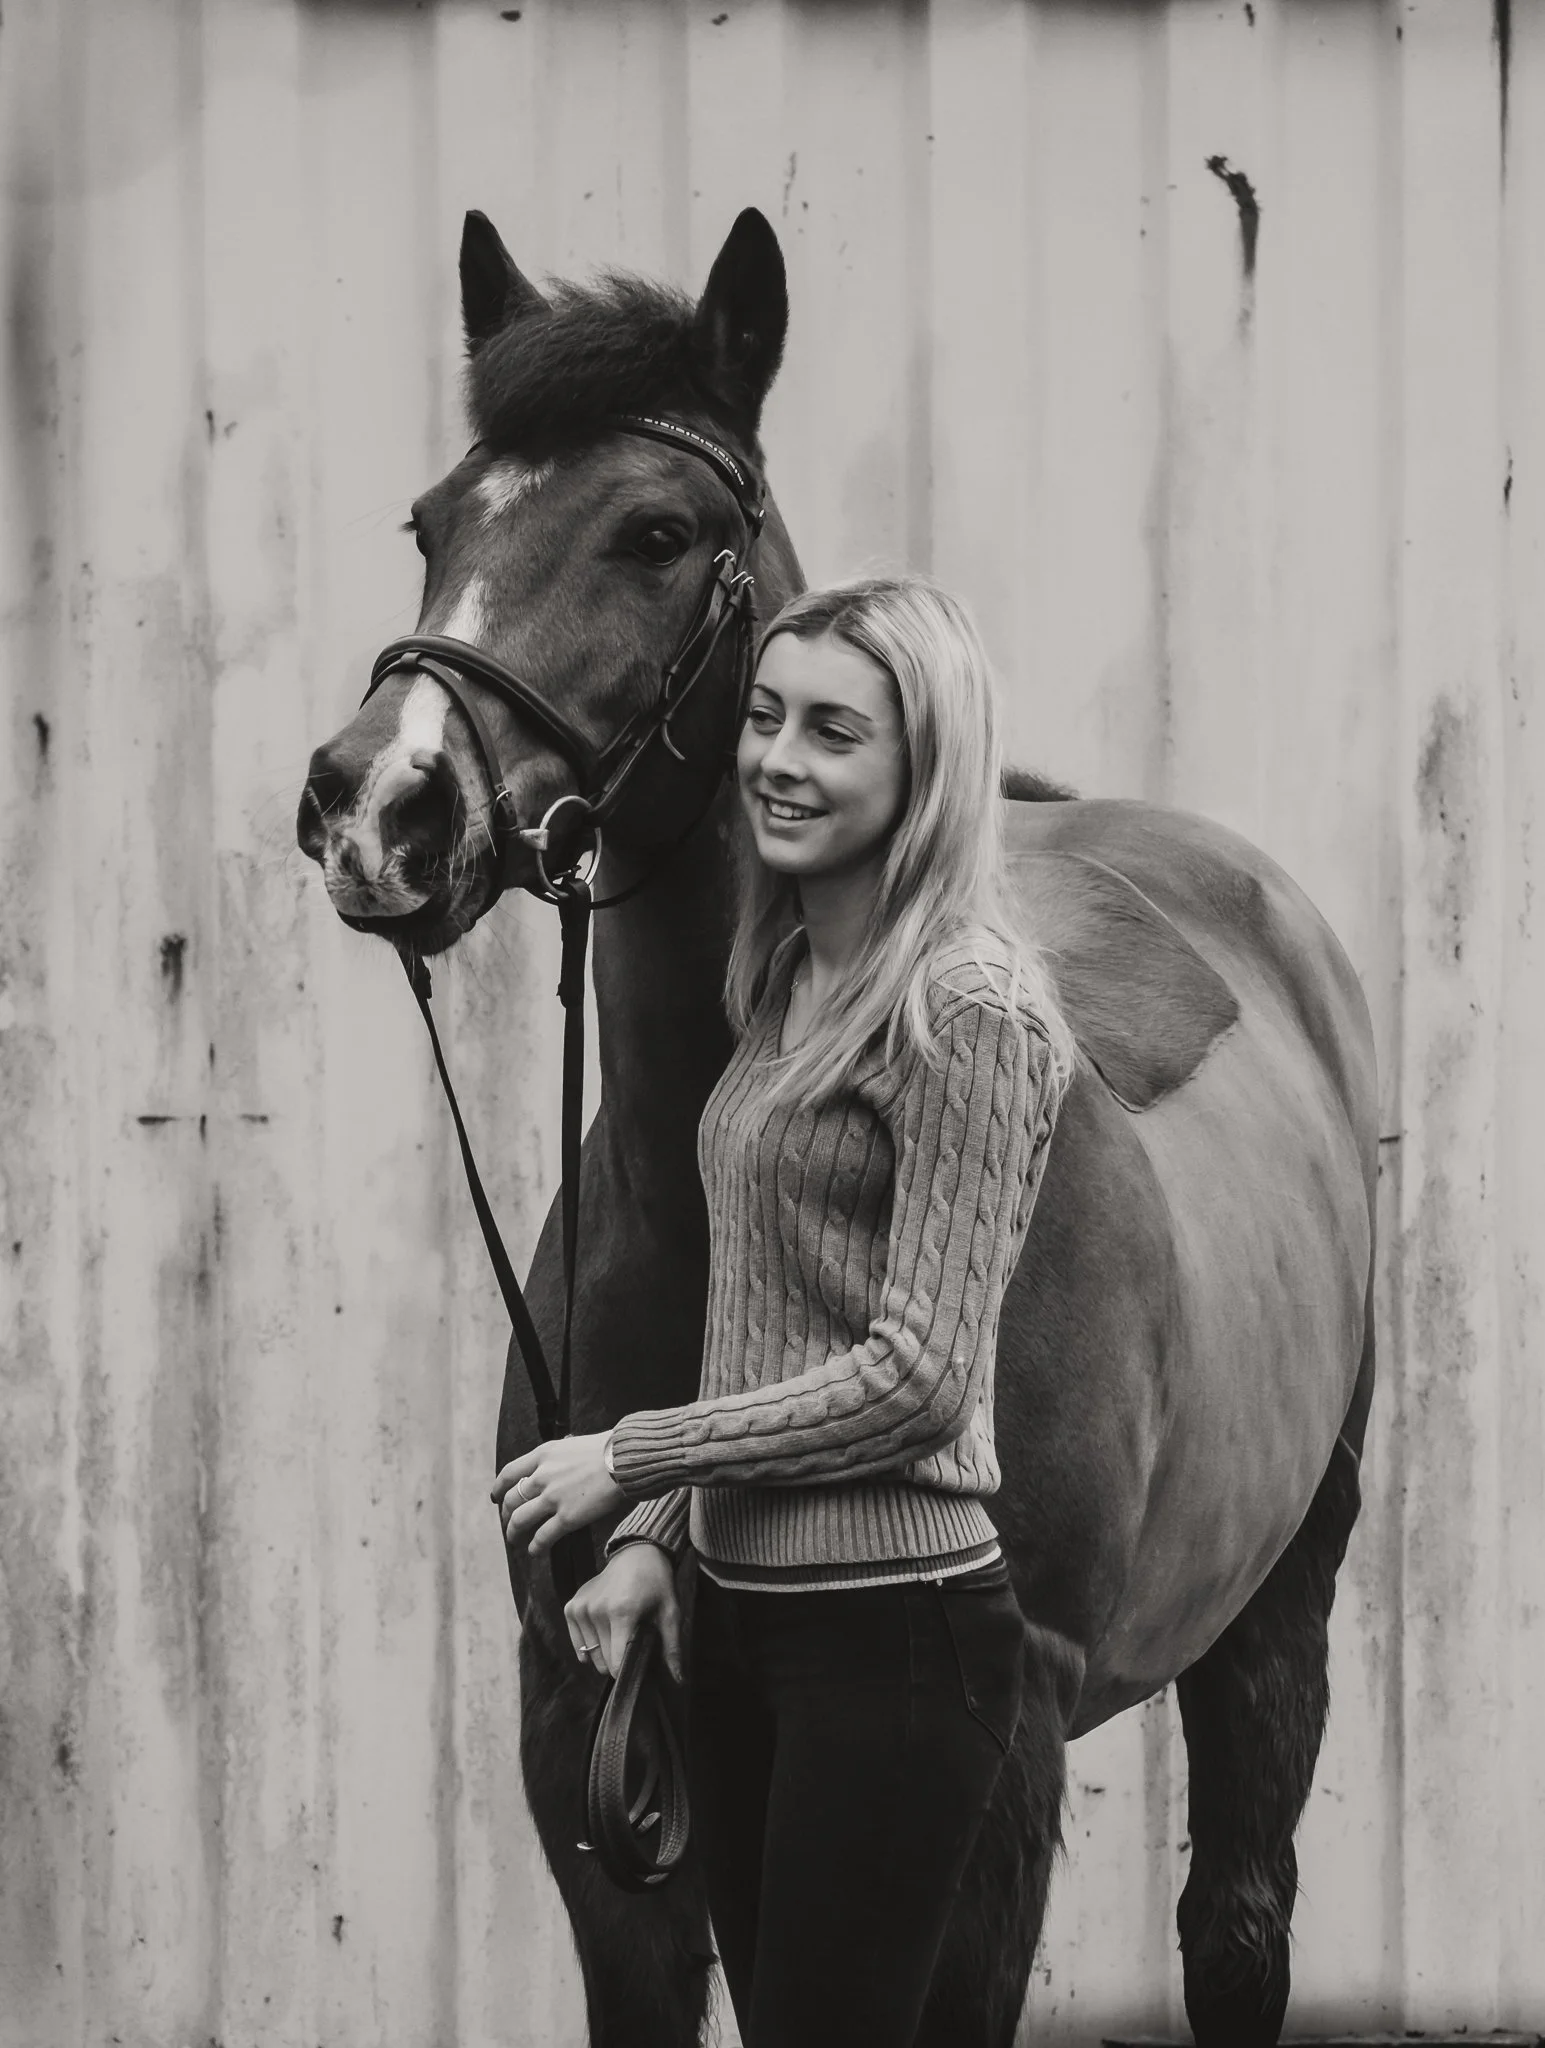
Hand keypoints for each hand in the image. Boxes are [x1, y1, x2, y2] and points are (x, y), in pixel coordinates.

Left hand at [492, 1432, 624, 1558]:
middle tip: (509, 1523)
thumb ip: (558, 1459)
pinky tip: (534, 1550)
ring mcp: (553, 1498)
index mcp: (543, 1455)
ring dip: (514, 1533)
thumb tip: (555, 1468)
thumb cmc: (608, 1450)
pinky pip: (542, 1536)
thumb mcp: (573, 1445)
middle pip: (511, 1499)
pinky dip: (535, 1546)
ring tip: (515, 1540)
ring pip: (520, 1519)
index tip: (496, 1497)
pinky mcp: (567, 1517)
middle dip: (506, 1514)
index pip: (510, 1473)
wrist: (625, 1459)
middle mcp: (542, 1476)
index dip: (499, 1488)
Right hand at [564, 1543, 682, 1682]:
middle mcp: (596, 1611)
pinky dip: (589, 1645)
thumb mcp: (670, 1613)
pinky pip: (577, 1642)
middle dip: (618, 1661)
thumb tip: (679, 1680)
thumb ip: (672, 1647)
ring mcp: (581, 1608)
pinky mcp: (572, 1606)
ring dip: (604, 1652)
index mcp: (622, 1613)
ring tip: (620, 1632)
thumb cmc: (657, 1584)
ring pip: (590, 1655)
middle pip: (603, 1661)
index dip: (629, 1671)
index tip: (639, 1664)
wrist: (637, 1554)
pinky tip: (603, 1633)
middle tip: (633, 1642)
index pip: (617, 1662)